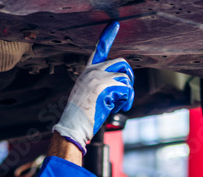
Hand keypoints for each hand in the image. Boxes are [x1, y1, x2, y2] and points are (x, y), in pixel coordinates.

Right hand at [52, 21, 133, 152]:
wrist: (73, 125)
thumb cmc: (81, 116)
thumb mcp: (90, 95)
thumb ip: (102, 84)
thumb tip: (121, 84)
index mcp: (88, 72)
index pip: (99, 50)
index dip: (107, 37)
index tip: (114, 25)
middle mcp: (93, 71)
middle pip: (121, 62)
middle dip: (129, 77)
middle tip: (127, 92)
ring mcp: (99, 76)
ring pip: (126, 77)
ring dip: (126, 94)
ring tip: (118, 105)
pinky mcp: (105, 85)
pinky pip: (127, 89)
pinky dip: (126, 100)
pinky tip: (117, 108)